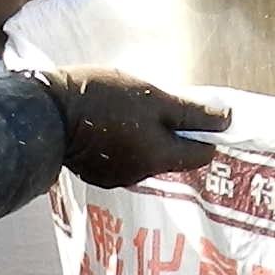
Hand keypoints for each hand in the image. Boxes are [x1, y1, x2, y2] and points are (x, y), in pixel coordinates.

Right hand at [37, 66, 227, 187]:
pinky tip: (108, 122)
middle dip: (172, 131)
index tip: (197, 111)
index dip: (206, 130)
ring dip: (146, 135)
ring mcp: (117, 176)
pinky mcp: (97, 172)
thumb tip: (227, 120)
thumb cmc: (103, 99)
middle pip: (173, 154)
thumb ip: (190, 112)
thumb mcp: (152, 97)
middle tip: (156, 102)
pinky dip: (124, 142)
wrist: (47, 112)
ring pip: (147, 155)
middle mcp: (142, 174)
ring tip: (127, 109)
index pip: (202, 153)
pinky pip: (123, 158)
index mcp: (160, 157)